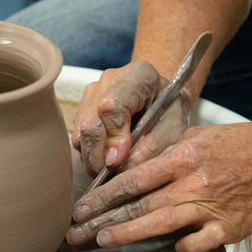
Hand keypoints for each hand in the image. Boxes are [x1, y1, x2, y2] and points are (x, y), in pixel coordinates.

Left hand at [66, 123, 251, 251]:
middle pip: (139, 205)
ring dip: (127, 234)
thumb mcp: (197, 137)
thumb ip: (163, 153)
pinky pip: (197, 243)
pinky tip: (168, 246)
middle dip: (103, 220)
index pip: (133, 179)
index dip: (102, 195)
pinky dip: (180, 246)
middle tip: (78, 232)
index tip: (82, 207)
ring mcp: (211, 208)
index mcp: (183, 158)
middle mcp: (193, 183)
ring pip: (160, 224)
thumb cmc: (240, 146)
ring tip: (102, 241)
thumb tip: (130, 167)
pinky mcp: (229, 228)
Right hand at [72, 61, 190, 176]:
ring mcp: (91, 92)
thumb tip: (125, 168)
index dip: (113, 138)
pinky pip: (78, 137)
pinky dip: (89, 153)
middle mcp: (109, 80)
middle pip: (89, 124)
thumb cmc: (169, 108)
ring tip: (111, 167)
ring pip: (79, 134)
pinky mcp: (82, 106)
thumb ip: (153, 146)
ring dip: (92, 158)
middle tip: (112, 174)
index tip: (118, 160)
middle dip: (98, 157)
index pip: (112, 106)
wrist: (160, 93)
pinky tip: (106, 156)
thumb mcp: (173, 128)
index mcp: (138, 76)